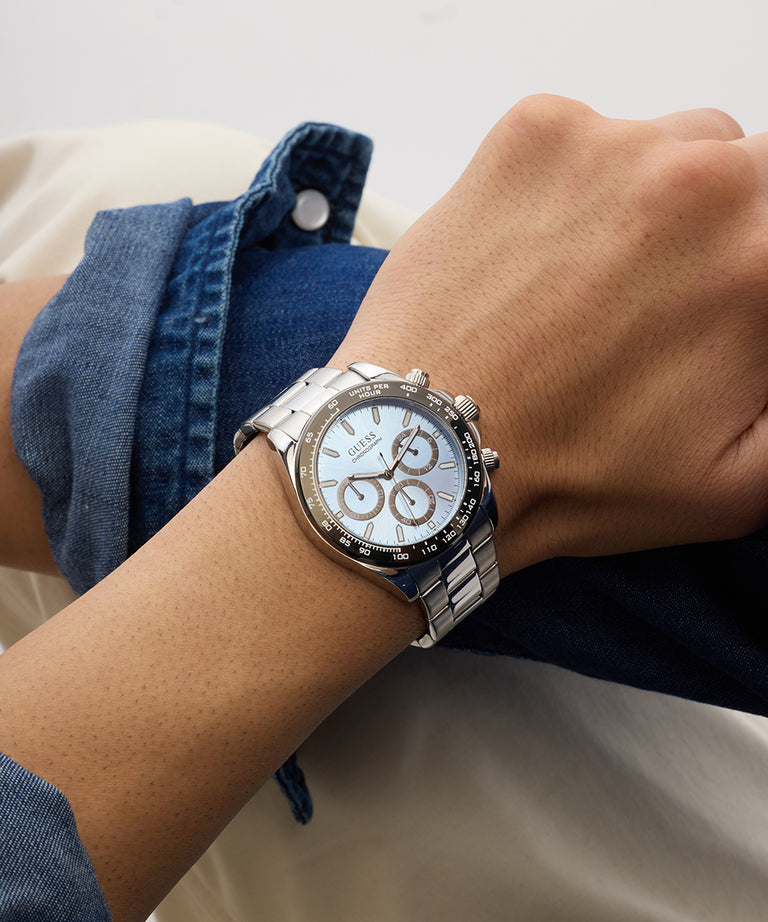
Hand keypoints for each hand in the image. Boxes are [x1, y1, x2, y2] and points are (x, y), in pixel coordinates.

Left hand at [332, 95, 767, 572]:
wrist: (427, 452)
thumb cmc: (571, 476)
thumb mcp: (739, 482)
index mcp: (760, 260)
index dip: (754, 267)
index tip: (720, 301)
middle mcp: (695, 179)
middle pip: (746, 172)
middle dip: (721, 230)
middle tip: (660, 303)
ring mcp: (604, 145)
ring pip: (671, 148)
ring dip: (651, 204)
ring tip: (590, 288)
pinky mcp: (530, 135)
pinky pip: (589, 139)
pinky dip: (577, 186)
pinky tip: (540, 262)